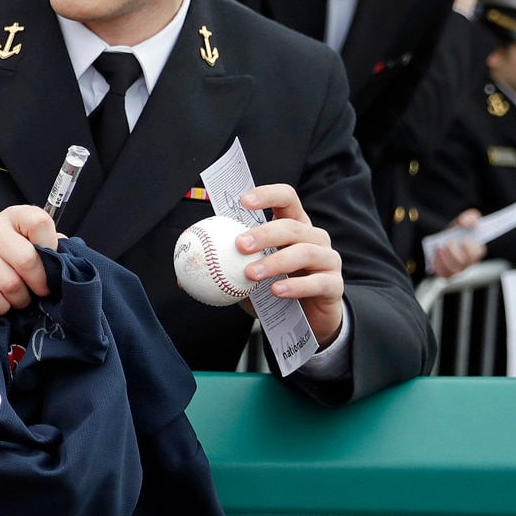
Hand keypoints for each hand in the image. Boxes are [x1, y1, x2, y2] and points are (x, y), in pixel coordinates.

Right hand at [0, 205, 57, 313]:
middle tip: (37, 293)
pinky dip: (0, 307)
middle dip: (38, 285)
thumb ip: (49, 248)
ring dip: (19, 300)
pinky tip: (0, 304)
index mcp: (14, 216)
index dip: (51, 249)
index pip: (40, 223)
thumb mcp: (25, 246)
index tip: (50, 266)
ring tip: (18, 299)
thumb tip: (70, 258)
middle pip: (27, 260)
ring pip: (9, 283)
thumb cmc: (1, 258)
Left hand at [235, 184, 345, 347]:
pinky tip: (277, 290)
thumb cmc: (274, 290)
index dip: (267, 195)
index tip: (243, 201)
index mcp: (293, 227)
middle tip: (239, 244)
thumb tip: (181, 274)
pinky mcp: (334, 284)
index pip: (286, 198)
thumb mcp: (246, 278)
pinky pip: (317, 282)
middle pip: (292, 226)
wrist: (308, 320)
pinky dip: (295, 285)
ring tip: (251, 273)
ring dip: (276, 261)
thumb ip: (222, 269)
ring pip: (305, 252)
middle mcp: (314, 238)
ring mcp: (327, 260)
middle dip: (264, 232)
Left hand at [429, 208, 484, 279]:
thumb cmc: (458, 230)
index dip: (470, 249)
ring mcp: (457, 268)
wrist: (445, 236)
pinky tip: (434, 257)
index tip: (464, 240)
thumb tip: (468, 223)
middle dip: (454, 253)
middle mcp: (468, 262)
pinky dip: (437, 266)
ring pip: (453, 271)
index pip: (477, 254)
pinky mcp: (445, 272)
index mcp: (476, 250)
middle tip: (448, 242)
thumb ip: (470, 218)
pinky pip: (442, 274)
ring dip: (445, 260)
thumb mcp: (466, 219)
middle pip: (464, 264)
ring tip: (439, 247)